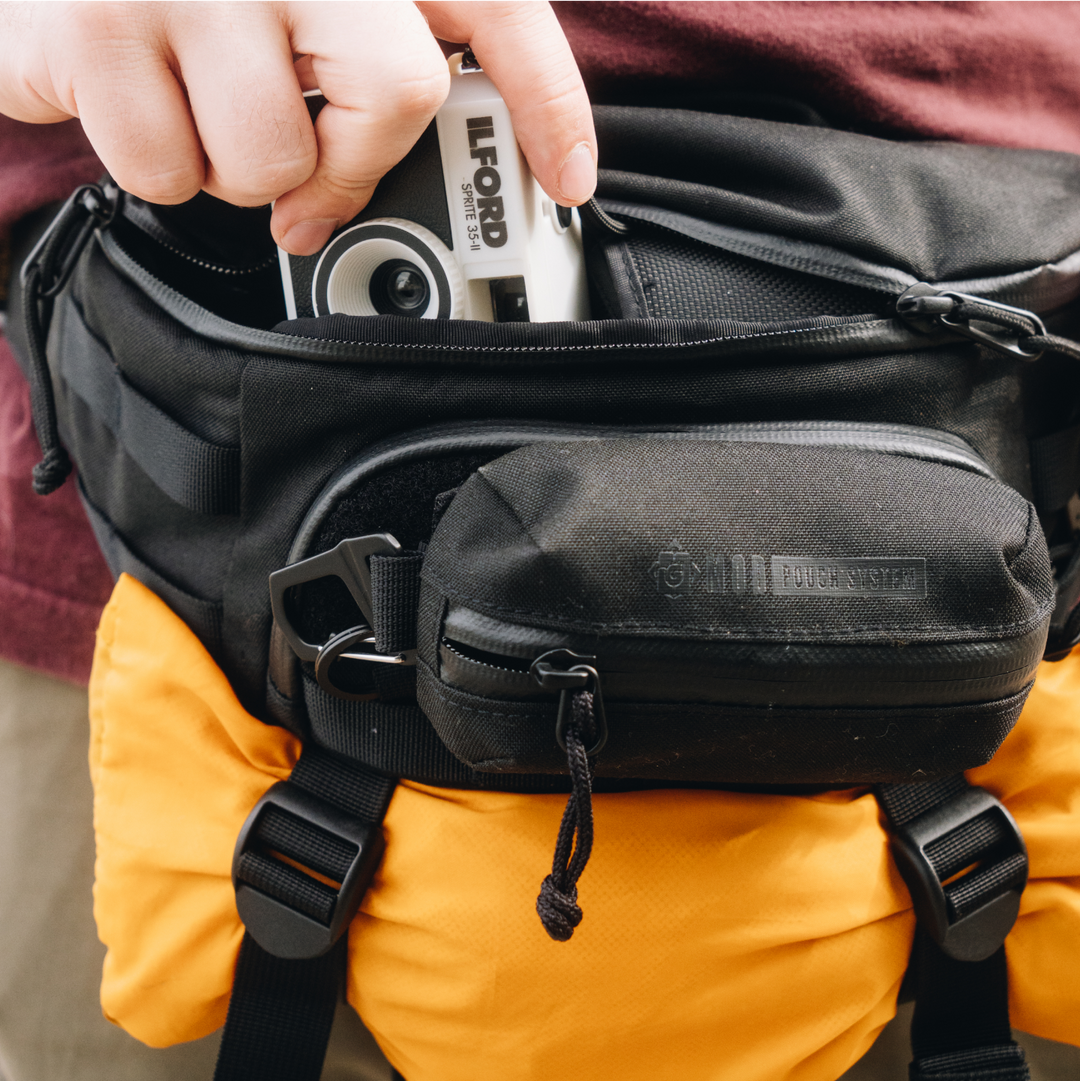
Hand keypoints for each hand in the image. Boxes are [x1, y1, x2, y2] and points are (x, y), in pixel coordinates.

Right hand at [0, 0, 595, 253]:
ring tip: (197, 102)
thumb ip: (367, 50)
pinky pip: (166, 171)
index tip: (572, 182)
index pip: (495, 8)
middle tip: (305, 169)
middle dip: (346, 161)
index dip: (548, 104)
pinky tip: (130, 97)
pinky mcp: (92, 20)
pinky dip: (155, 165)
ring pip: (270, 161)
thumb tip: (386, 180)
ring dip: (236, 166)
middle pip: (392, 97)